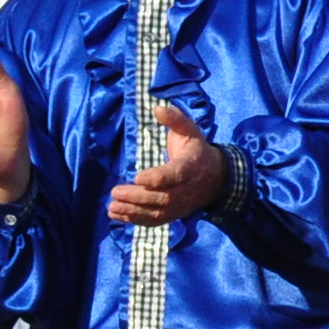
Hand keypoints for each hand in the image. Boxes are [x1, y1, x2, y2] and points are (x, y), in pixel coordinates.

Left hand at [106, 102, 230, 224]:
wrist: (215, 178)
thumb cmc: (196, 150)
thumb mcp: (191, 130)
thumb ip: (175, 119)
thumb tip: (157, 108)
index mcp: (190, 166)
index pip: (174, 175)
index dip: (157, 178)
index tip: (137, 177)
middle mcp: (185, 189)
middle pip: (162, 197)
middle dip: (138, 197)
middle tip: (115, 192)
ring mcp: (179, 205)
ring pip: (156, 212)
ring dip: (133, 212)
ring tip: (112, 207)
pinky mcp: (173, 214)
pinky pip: (154, 220)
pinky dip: (135, 220)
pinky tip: (116, 215)